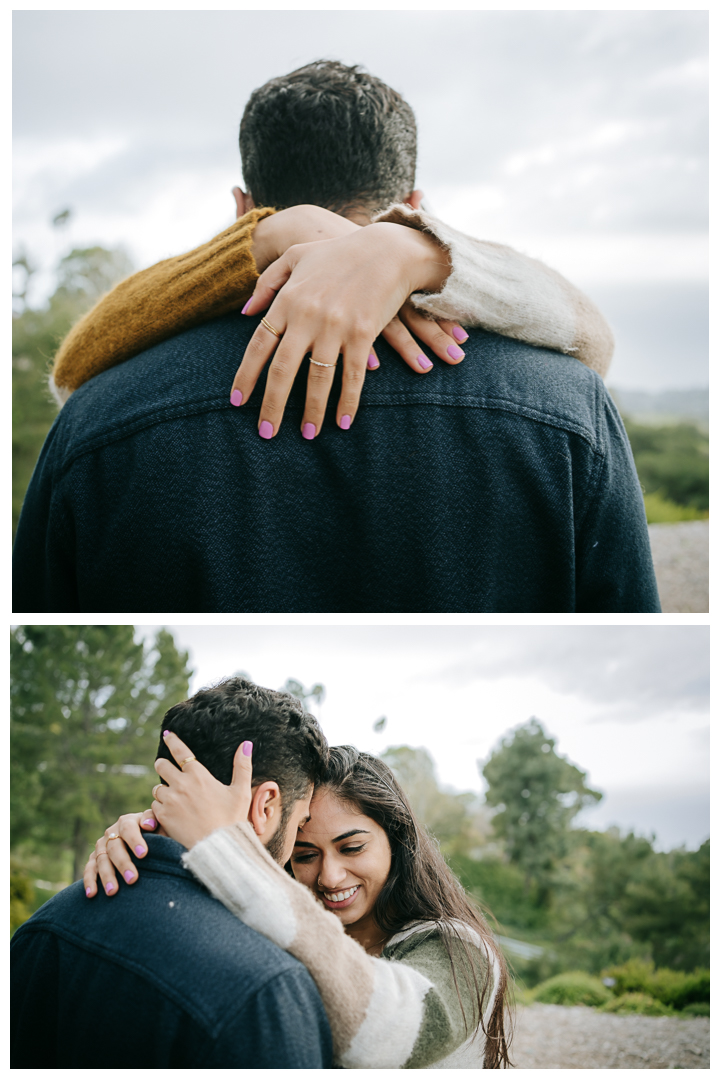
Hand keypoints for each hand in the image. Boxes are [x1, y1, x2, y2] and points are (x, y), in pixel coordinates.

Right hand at [83, 810, 157, 897]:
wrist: (144, 840)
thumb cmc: (155, 833)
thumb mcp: (157, 824)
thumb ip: (154, 820)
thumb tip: (149, 824)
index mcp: (127, 822)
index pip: (128, 829)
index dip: (134, 840)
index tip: (143, 854)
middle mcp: (112, 832)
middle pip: (114, 847)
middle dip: (123, 864)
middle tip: (133, 879)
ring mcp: (101, 846)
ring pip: (101, 860)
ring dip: (106, 876)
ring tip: (113, 892)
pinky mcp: (94, 859)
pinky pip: (89, 869)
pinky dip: (89, 881)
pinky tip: (92, 894)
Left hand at [151, 731, 253, 849]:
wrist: (218, 847)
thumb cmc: (232, 819)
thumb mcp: (241, 791)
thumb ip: (242, 766)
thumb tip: (246, 744)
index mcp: (199, 775)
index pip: (180, 751)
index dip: (172, 740)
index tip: (167, 734)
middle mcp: (181, 784)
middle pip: (161, 765)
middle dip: (163, 765)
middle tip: (167, 769)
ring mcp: (170, 800)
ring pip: (157, 787)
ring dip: (163, 790)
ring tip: (174, 798)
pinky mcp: (163, 816)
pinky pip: (154, 805)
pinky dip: (160, 807)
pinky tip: (171, 813)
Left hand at [232, 221, 465, 438]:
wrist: (387, 248)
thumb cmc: (338, 252)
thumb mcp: (296, 255)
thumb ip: (267, 282)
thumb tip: (245, 312)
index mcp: (287, 300)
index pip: (258, 345)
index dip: (246, 376)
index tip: (237, 402)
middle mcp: (307, 316)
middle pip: (283, 370)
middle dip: (273, 406)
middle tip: (266, 433)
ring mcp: (335, 326)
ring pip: (318, 379)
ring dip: (312, 411)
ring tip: (308, 435)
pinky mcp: (362, 334)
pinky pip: (352, 377)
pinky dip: (347, 402)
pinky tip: (342, 422)